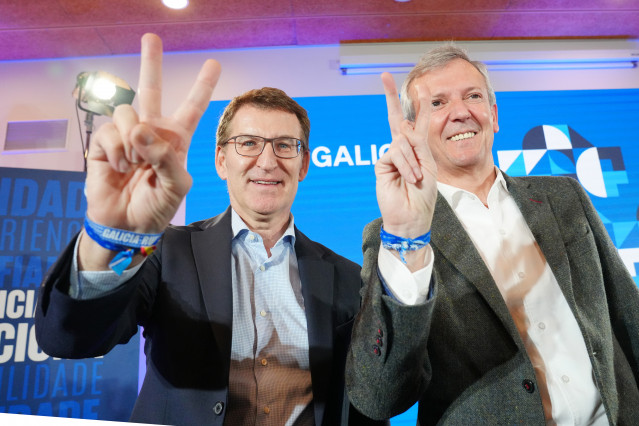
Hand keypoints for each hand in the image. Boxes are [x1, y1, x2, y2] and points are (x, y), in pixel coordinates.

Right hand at [85, 33, 220, 233]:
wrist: (128, 225)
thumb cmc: (157, 206)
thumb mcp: (177, 185)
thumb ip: (166, 158)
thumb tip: (141, 130)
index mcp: (176, 139)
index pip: (192, 107)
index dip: (202, 86)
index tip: (213, 64)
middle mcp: (152, 132)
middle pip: (151, 89)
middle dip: (151, 62)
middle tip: (152, 37)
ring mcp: (127, 136)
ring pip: (127, 112)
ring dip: (133, 139)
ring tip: (135, 163)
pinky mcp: (104, 143)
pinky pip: (109, 131)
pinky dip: (116, 151)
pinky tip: (120, 167)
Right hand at [375, 72, 436, 238]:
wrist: (412, 217)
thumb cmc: (424, 196)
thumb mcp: (428, 166)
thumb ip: (417, 145)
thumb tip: (402, 128)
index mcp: (418, 149)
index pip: (418, 122)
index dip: (420, 104)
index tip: (422, 86)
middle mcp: (403, 149)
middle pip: (397, 118)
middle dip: (391, 96)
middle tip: (384, 76)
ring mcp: (391, 156)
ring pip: (402, 141)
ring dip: (412, 160)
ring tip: (416, 178)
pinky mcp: (381, 164)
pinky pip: (395, 153)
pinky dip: (405, 164)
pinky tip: (409, 178)